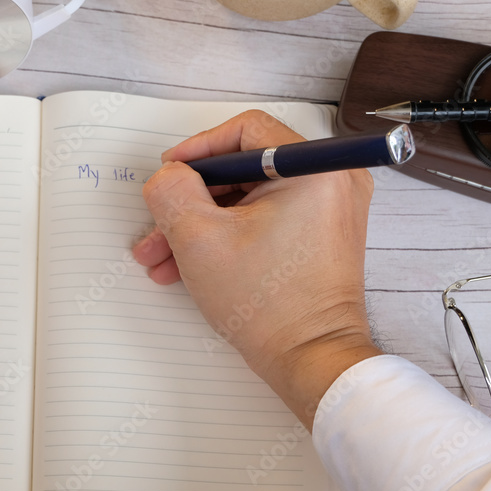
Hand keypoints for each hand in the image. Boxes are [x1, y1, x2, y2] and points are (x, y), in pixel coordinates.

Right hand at [133, 110, 380, 427]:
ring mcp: (328, 211)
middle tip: (159, 224)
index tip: (170, 172)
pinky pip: (264, 220)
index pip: (245, 131)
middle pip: (243, 170)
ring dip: (201, 224)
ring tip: (164, 257)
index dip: (197, 150)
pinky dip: (227, 236)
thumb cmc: (270, 306)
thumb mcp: (199, 238)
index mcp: (314, 170)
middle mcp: (331, 182)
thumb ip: (172, 192)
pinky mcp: (319, 236)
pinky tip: (190, 264)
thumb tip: (168, 176)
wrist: (309, 359)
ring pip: (248, 200)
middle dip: (191, 200)